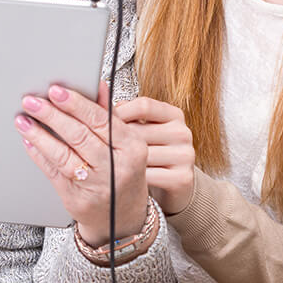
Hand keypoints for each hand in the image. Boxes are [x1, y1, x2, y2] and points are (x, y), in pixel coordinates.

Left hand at [17, 81, 149, 247]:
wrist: (122, 217)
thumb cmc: (123, 173)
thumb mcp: (127, 144)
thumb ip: (110, 116)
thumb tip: (99, 86)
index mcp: (132, 147)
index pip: (100, 120)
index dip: (76, 104)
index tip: (56, 91)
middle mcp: (115, 167)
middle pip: (79, 136)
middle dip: (53, 116)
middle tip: (33, 101)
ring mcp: (96, 186)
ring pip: (63, 155)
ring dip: (40, 135)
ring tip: (24, 120)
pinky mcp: (76, 198)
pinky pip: (53, 172)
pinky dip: (39, 155)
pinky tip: (29, 141)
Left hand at [114, 96, 195, 214]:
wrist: (173, 185)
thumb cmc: (152, 153)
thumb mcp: (143, 130)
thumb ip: (126, 115)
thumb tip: (98, 98)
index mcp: (173, 115)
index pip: (144, 106)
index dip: (120, 114)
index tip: (103, 122)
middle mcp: (182, 133)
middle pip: (139, 132)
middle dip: (117, 142)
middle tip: (103, 149)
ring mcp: (185, 155)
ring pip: (142, 156)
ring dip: (124, 163)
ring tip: (113, 165)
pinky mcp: (182, 178)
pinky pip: (148, 176)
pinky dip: (133, 179)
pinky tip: (127, 179)